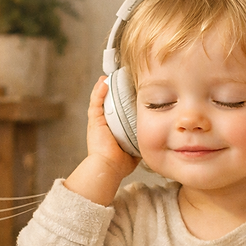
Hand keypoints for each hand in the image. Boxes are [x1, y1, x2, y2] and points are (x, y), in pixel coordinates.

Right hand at [62, 77, 139, 205]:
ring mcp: (97, 122)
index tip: (128, 93)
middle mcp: (103, 125)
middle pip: (106, 104)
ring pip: (99, 101)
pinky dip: (98, 92)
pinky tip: (103, 82)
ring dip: (103, 88)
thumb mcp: (134, 149)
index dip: (120, 103)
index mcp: (112, 131)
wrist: (109, 167)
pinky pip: (95, 103)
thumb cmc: (120, 164)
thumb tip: (152, 138)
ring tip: (108, 78)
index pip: (116, 113)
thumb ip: (141, 141)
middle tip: (118, 81)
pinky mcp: (94, 121)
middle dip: (111, 93)